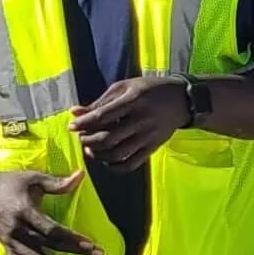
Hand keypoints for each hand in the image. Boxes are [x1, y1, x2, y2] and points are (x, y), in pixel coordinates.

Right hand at [0, 166, 102, 254]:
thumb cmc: (9, 182)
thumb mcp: (32, 178)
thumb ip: (57, 182)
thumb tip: (81, 175)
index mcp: (25, 212)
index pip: (53, 230)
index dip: (73, 239)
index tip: (91, 244)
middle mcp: (18, 230)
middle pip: (49, 246)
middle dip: (74, 253)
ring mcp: (12, 241)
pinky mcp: (7, 248)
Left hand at [71, 73, 190, 170]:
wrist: (182, 100)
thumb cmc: (150, 90)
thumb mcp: (125, 88)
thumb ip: (101, 101)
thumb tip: (75, 111)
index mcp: (133, 100)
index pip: (103, 116)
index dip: (84, 123)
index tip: (71, 126)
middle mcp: (141, 120)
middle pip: (108, 138)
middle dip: (89, 140)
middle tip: (81, 137)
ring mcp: (147, 136)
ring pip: (117, 153)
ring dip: (99, 155)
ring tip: (91, 149)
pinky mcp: (152, 147)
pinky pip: (131, 164)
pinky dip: (115, 167)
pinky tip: (106, 160)